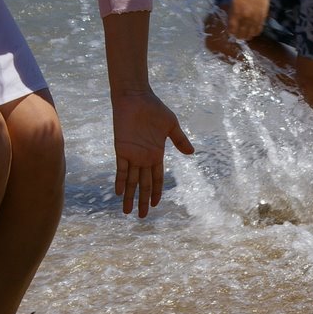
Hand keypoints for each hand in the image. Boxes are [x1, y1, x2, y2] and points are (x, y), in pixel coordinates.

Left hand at [112, 89, 194, 217]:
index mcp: (156, 154)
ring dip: (130, 196)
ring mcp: (132, 155)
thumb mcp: (171, 125)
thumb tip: (192, 153)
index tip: (156, 205)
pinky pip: (121, 169)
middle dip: (143, 201)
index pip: (157, 179)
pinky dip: (120, 181)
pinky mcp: (121, 149)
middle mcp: (143, 158)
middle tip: (142, 217)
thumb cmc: (154, 109)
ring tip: (127, 211)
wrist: (136, 97)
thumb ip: (180, 140)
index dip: (156, 192)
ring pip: (131, 181)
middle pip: (144, 185)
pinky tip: (120, 193)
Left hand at [227, 0, 271, 40]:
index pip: (232, 30)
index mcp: (237, 13)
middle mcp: (246, 18)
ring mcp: (254, 20)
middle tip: (237, 35)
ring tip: (244, 34)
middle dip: (237, 36)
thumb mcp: (233, 4)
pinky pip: (257, 32)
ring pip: (249, 35)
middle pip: (240, 35)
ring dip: (246, 37)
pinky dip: (253, 33)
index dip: (230, 33)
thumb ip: (231, 16)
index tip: (231, 32)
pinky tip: (251, 31)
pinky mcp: (262, 20)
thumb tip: (230, 27)